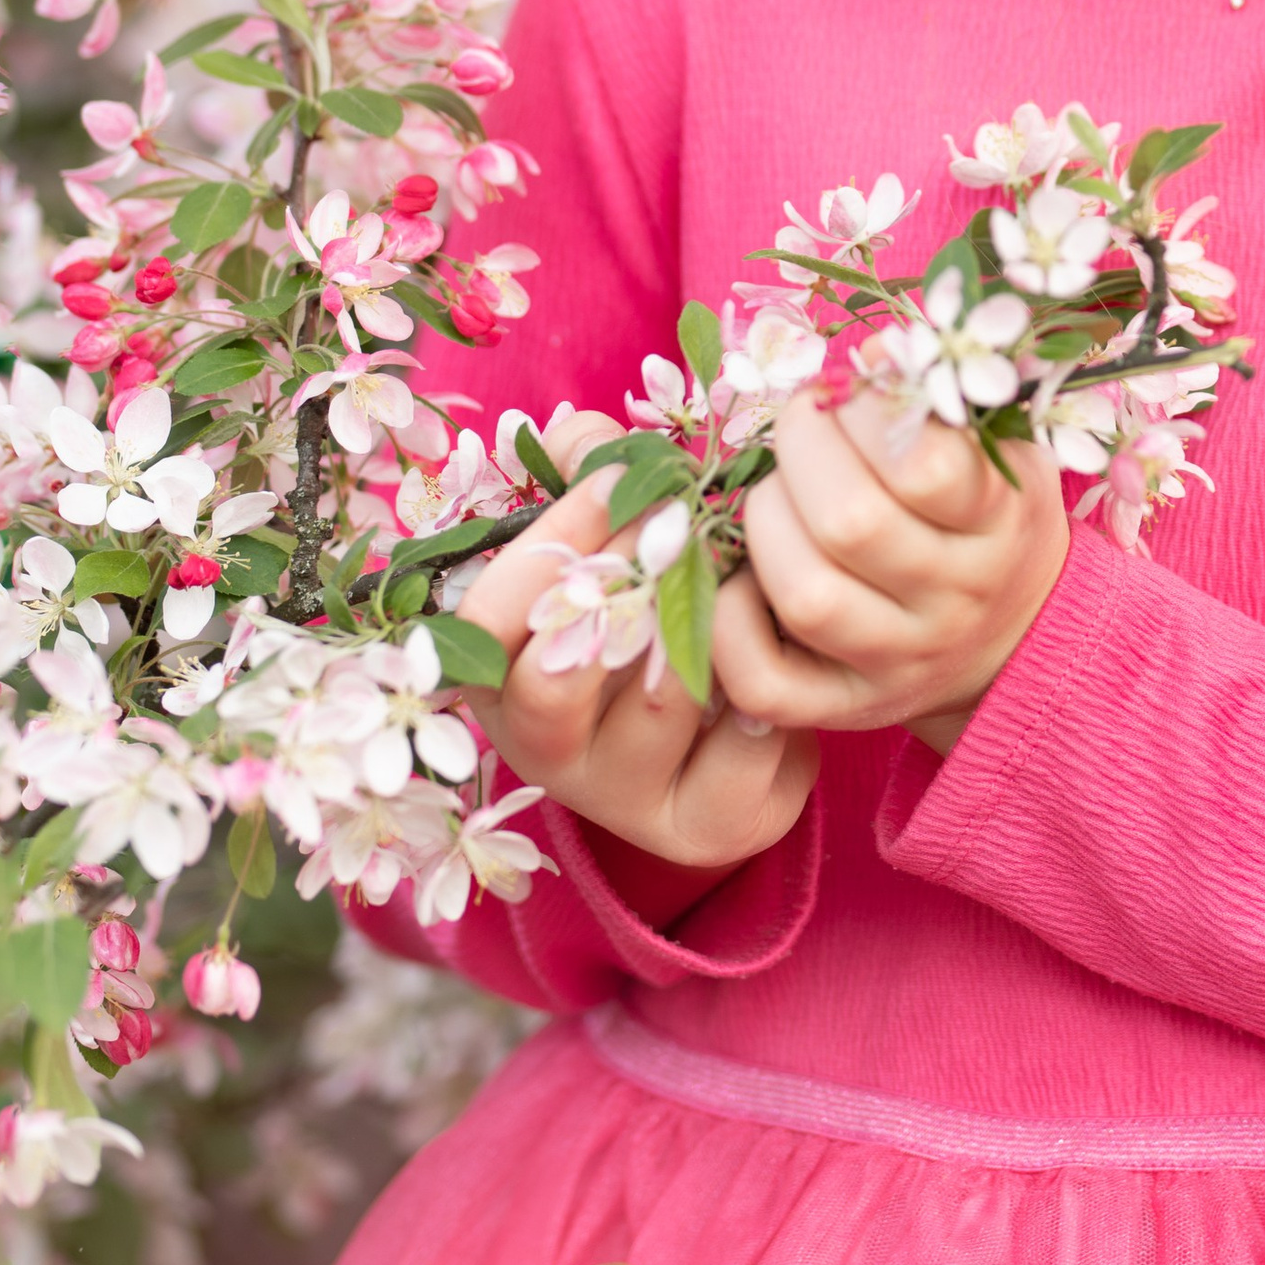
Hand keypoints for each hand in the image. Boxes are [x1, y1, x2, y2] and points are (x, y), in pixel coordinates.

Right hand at [458, 476, 818, 871]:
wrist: (755, 698)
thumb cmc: (667, 604)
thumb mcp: (619, 536)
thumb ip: (595, 475)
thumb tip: (585, 436)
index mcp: (502, 675)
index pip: (483, 624)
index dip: (549, 545)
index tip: (612, 480)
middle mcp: (546, 752)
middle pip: (555, 679)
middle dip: (629, 582)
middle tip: (685, 520)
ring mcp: (624, 799)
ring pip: (662, 705)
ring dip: (712, 623)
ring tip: (741, 575)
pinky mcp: (710, 827)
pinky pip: (745, 751)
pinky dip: (774, 690)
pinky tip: (781, 660)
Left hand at [722, 386, 1070, 752]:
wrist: (1011, 637)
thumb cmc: (986, 516)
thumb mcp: (993, 447)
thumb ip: (936, 396)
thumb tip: (870, 353)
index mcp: (996, 524)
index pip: (926, 465)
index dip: (864, 410)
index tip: (847, 391)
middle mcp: (951, 601)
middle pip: (850, 523)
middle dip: (799, 449)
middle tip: (798, 430)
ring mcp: (897, 662)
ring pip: (806, 597)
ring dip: (764, 523)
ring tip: (775, 497)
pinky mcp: (843, 708)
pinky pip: (763, 681)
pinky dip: (730, 622)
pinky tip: (744, 577)